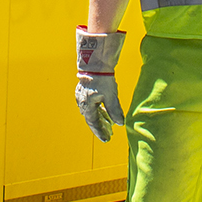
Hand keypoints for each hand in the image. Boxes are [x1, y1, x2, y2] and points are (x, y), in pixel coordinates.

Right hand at [74, 27, 126, 141]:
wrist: (95, 62)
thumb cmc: (102, 79)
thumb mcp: (111, 96)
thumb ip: (115, 110)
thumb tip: (120, 123)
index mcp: (87, 105)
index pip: (93, 123)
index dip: (100, 132)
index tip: (106, 139)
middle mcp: (82, 102)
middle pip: (91, 118)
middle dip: (100, 127)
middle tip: (108, 134)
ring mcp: (82, 96)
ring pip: (91, 111)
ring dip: (99, 118)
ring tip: (108, 124)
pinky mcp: (85, 90)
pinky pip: (90, 104)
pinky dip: (98, 110)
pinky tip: (104, 111)